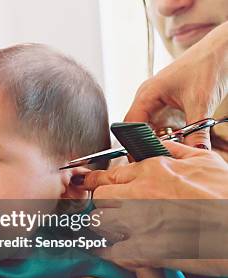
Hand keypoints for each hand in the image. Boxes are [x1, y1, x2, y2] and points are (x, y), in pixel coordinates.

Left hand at [75, 141, 227, 275]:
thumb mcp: (206, 162)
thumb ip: (176, 153)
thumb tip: (160, 146)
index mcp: (153, 171)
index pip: (109, 175)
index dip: (98, 184)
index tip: (90, 188)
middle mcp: (141, 193)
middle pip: (100, 198)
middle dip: (103, 206)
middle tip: (111, 214)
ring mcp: (141, 222)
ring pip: (102, 224)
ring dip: (107, 229)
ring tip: (120, 233)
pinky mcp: (146, 250)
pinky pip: (115, 252)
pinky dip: (116, 254)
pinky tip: (124, 254)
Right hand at [124, 21, 227, 147]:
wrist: (222, 49)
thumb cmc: (206, 64)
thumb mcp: (201, 103)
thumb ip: (196, 131)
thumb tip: (196, 152)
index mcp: (147, 93)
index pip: (130, 124)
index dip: (133, 142)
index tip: (140, 158)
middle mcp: (148, 97)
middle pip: (138, 128)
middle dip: (147, 143)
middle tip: (157, 157)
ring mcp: (158, 100)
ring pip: (151, 128)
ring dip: (160, 139)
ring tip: (169, 149)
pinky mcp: (169, 103)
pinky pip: (163, 123)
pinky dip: (170, 133)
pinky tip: (179, 139)